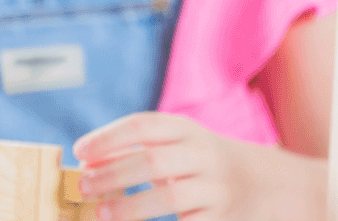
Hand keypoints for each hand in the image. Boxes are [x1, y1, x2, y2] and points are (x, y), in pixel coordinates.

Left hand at [73, 112, 258, 220]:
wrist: (258, 181)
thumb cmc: (195, 161)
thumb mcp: (172, 144)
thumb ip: (132, 150)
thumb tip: (86, 164)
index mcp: (185, 128)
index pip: (142, 125)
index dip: (107, 138)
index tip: (79, 151)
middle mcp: (204, 154)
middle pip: (152, 160)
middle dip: (112, 174)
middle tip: (84, 186)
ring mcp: (216, 187)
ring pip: (169, 198)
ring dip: (130, 207)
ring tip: (101, 214)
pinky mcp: (221, 217)